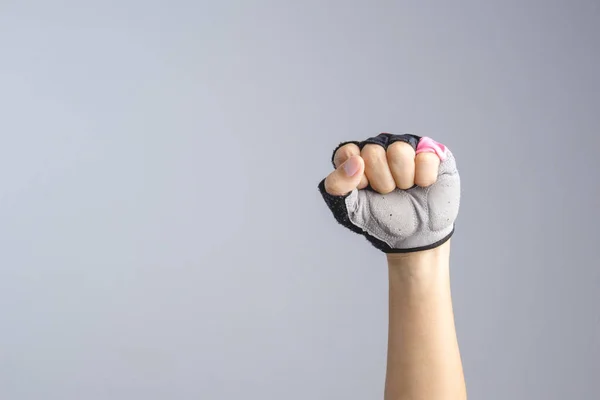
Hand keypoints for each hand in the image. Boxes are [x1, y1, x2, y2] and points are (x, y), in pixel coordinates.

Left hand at [318, 133, 459, 252]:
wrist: (415, 235)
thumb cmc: (382, 218)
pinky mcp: (432, 151)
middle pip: (373, 152)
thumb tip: (356, 161)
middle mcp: (380, 146)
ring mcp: (406, 146)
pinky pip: (425, 156)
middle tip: (389, 192)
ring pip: (399, 150)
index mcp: (356, 157)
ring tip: (406, 188)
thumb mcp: (350, 208)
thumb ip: (338, 185)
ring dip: (403, 179)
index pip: (348, 154)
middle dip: (381, 182)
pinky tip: (423, 185)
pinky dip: (424, 178)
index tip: (365, 190)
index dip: (357, 178)